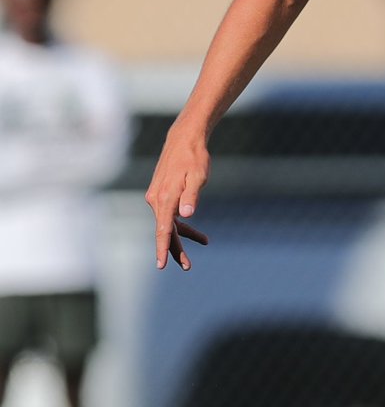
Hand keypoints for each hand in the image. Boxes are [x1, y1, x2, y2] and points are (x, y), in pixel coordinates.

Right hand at [145, 126, 211, 270]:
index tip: (161, 265)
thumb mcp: (198, 176)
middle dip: (175, 249)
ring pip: (167, 223)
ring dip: (182, 236)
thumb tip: (186, 215)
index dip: (162, 248)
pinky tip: (194, 231)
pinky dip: (180, 224)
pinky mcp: (160, 194)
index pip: (163, 229)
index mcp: (165, 198)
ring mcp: (156, 197)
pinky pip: (168, 215)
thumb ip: (192, 196)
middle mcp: (156, 199)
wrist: (184, 139)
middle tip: (188, 266)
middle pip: (165, 231)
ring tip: (204, 242)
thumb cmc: (194, 157)